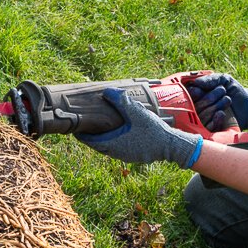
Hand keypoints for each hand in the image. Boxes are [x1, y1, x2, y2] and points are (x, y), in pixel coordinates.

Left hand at [74, 88, 202, 168]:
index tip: (75, 127)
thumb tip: (106, 91)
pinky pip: (117, 149)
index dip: (81, 134)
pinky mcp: (133, 155)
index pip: (90, 141)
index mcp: (113, 144)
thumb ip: (121, 101)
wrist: (172, 146)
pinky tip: (116, 132)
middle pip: (97, 145)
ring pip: (107, 148)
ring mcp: (125, 156)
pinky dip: (112, 141)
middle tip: (84, 126)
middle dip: (90, 136)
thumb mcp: (137, 112)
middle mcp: (116, 153)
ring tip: (98, 128)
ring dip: (101, 139)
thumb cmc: (153, 130)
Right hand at [187, 73, 247, 130]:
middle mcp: (198, 108)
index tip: (200, 91)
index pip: (187, 96)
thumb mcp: (223, 80)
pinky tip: (221, 114)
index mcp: (197, 95)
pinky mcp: (212, 130)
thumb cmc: (233, 90)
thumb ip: (210, 79)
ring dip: (215, 106)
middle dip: (209, 98)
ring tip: (227, 99)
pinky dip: (214, 120)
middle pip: (195, 107)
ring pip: (201, 117)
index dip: (193, 94)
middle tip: (222, 90)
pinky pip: (208, 128)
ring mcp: (204, 120)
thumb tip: (195, 83)